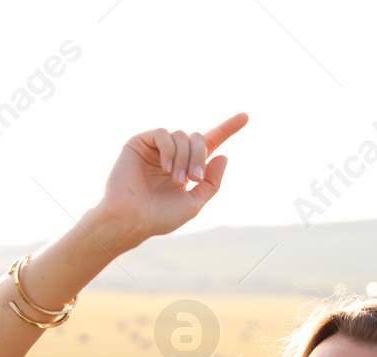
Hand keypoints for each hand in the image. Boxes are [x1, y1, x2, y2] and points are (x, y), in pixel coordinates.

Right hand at [92, 114, 248, 246]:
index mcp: (186, 167)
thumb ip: (211, 182)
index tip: (246, 116)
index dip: (227, 129)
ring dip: (185, 158)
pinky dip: (170, 150)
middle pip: (199, 138)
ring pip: (183, 136)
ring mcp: (156, 148)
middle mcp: (172, 154)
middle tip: (192, 179)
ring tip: (176, 179)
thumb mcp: (194, 203)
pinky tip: (165, 168)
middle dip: (200, 157)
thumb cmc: (158, 217)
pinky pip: (164, 134)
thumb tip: (224, 155)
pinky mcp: (140, 143)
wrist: (131, 220)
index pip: (210, 143)